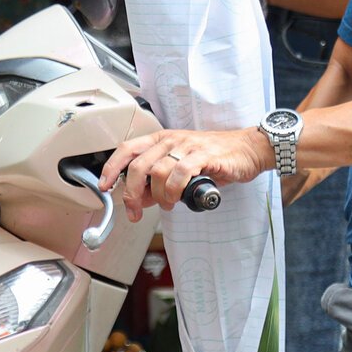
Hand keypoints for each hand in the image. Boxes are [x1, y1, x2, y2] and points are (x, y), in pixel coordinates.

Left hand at [101, 128, 272, 220]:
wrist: (247, 150)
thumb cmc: (215, 158)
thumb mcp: (181, 166)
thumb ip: (158, 181)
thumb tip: (139, 199)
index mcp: (161, 139)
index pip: (127, 149)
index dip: (112, 168)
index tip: (105, 186)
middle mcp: (171, 140)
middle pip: (138, 165)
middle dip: (131, 193)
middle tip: (135, 211)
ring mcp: (187, 146)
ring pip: (157, 172)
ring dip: (157, 195)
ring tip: (167, 204)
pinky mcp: (203, 156)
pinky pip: (180, 173)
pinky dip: (174, 190)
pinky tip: (177, 198)